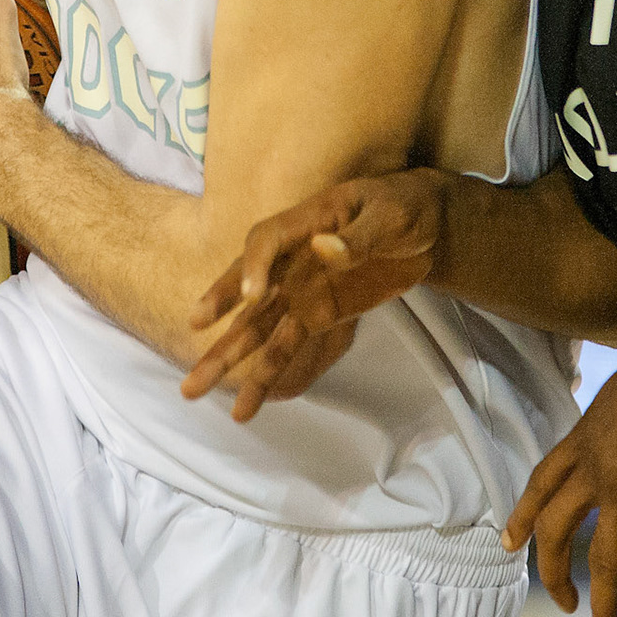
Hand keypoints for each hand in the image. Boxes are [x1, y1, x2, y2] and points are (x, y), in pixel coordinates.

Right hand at [182, 169, 448, 420]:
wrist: (425, 228)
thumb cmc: (404, 209)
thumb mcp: (389, 217)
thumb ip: (359, 237)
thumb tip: (323, 248)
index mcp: (307, 220)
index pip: (268, 239)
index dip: (256, 265)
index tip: (253, 296)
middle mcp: (292, 258)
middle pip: (248, 283)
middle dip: (219, 305)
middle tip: (193, 326)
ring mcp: (300, 290)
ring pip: (257, 325)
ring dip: (227, 355)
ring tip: (192, 390)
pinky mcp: (315, 316)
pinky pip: (285, 346)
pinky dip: (265, 376)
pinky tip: (245, 407)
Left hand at [503, 342, 616, 616]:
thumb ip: (612, 418)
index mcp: (579, 442)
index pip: (540, 485)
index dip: (522, 515)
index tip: (509, 542)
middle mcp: (592, 474)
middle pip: (557, 531)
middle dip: (554, 573)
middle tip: (562, 602)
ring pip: (602, 560)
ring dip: (602, 604)